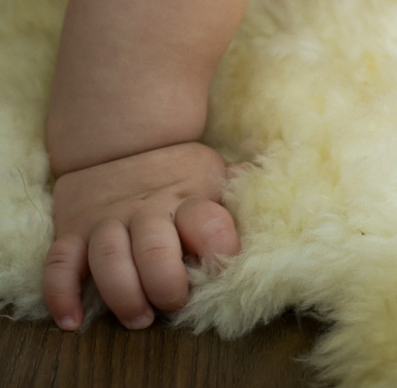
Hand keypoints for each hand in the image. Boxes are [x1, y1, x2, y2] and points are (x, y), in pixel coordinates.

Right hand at [44, 140, 238, 330]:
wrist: (119, 139)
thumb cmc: (176, 172)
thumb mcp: (210, 173)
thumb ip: (236, 190)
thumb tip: (274, 190)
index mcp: (187, 197)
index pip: (205, 220)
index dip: (216, 245)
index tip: (223, 266)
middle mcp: (146, 210)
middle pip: (153, 246)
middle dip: (164, 282)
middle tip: (173, 303)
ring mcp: (107, 221)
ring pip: (108, 256)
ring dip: (122, 292)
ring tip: (138, 317)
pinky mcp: (73, 232)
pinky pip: (60, 263)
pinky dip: (61, 293)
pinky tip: (71, 320)